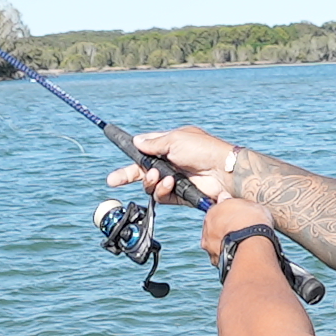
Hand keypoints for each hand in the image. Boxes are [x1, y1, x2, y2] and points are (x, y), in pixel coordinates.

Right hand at [107, 125, 234, 208]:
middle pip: (141, 170)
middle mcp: (169, 163)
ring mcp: (173, 179)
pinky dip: (162, 190)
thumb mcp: (176, 140)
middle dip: (126, 175)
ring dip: (151, 181)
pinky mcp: (178, 194)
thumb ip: (154, 143)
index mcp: (168, 145)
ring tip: (160, 177)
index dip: (132, 151)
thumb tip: (137, 141)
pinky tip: (169, 184)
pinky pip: (161, 196)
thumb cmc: (202, 150)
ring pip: (149, 185)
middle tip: (113, 180)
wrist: (223, 171)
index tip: (117, 149)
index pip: (144, 149)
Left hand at [195, 192, 268, 259]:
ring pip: (216, 245)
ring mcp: (210, 246)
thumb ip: (233, 201)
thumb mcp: (248, 204)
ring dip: (224, 244)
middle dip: (223, 231)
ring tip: (241, 246)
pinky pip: (221, 258)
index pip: (217, 212)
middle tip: (239, 232)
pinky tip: (239, 255)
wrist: (253, 243)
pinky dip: (228, 257)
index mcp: (213, 212)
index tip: (237, 219)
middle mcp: (207, 229)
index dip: (227, 216)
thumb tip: (224, 196)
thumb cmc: (252, 220)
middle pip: (214, 229)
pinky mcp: (216, 261)